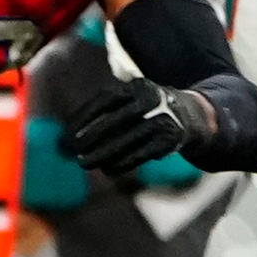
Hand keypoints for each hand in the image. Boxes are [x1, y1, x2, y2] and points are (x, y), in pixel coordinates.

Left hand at [70, 78, 211, 173]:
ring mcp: (163, 120)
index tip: (68, 135)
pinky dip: (123, 163)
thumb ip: (103, 114)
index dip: (84, 118)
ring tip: (86, 164)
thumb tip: (65, 138)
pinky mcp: (171, 140)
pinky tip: (110, 169)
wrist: (191, 115)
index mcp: (137, 87)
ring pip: (127, 140)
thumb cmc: (145, 111)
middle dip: (91, 138)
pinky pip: (142, 154)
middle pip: (115, 121)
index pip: (105, 101)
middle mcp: (152, 100)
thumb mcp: (129, 101)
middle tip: (74, 152)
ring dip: (104, 154)